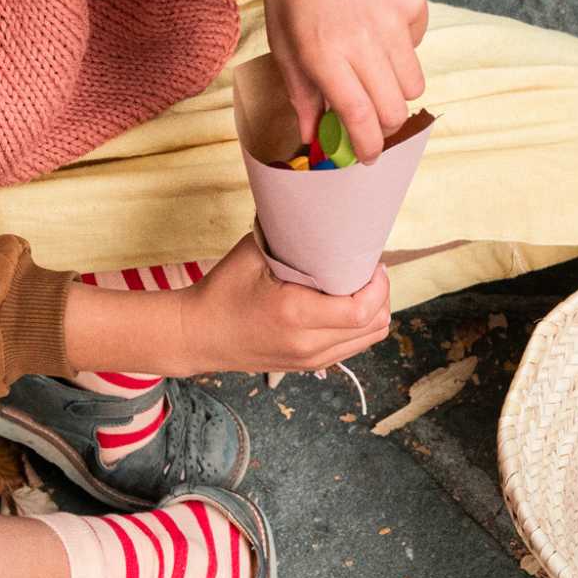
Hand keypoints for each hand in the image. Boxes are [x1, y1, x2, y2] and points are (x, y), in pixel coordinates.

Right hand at [64, 235, 391, 376]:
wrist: (196, 335)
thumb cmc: (222, 291)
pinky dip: (361, 326)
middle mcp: (308, 343)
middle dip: (381, 295)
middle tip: (369, 271)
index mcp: (296, 315)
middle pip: (374, 325)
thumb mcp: (253, 255)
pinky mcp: (310, 366)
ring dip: (374, 311)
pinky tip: (348, 305)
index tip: (372, 263)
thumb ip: (292, 238)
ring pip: (369, 339)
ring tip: (360, 287)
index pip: (362, 309)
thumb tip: (322, 211)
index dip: (378, 285)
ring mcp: (310, 360)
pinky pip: (353, 347)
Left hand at [263, 0, 426, 161]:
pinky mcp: (414, 2)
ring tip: (373, 65)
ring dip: (396, 88)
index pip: (358, 117)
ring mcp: (392, 20)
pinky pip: (417, 45)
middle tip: (372, 118)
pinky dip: (401, 46)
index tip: (366, 157)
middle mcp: (361, 39)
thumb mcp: (283, 36)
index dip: (366, 146)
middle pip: (395, 109)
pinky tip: (377, 19)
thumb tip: (313, 135)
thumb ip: (301, 89)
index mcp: (323, 52)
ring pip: (413, 83)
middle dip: (386, 124)